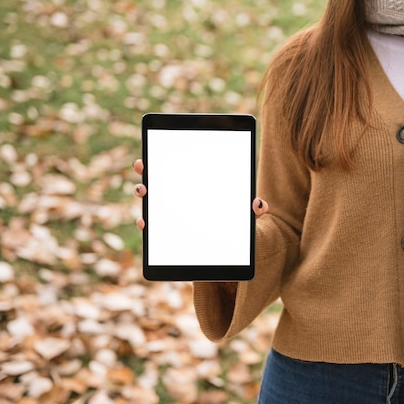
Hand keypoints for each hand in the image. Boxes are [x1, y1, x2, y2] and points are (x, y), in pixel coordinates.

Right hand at [132, 159, 268, 229]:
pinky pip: (153, 227)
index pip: (177, 167)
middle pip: (159, 180)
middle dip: (147, 172)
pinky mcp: (167, 233)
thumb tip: (259, 204)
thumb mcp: (244, 214)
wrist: (230, 250)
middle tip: (144, 168)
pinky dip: (146, 223)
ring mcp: (171, 214)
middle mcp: (180, 197)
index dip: (164, 158)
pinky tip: (145, 222)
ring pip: (152, 202)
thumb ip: (253, 210)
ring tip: (144, 191)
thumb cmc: (235, 224)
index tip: (156, 153)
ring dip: (144, 195)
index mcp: (196, 185)